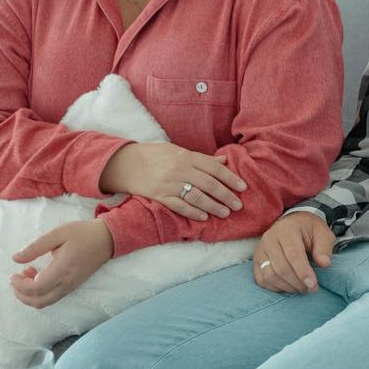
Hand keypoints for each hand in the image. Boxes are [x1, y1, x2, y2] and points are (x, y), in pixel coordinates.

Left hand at [10, 220, 113, 308]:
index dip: (20, 285)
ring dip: (30, 294)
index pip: (37, 288)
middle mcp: (67, 282)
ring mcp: (71, 286)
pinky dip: (40, 292)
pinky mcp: (73, 285)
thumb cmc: (83, 233)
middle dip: (21, 295)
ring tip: (26, 274)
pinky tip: (37, 276)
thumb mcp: (58, 233)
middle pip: (40, 302)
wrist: (107, 239)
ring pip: (46, 302)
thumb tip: (16, 259)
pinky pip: (53, 297)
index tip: (13, 273)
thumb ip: (36, 247)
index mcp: (63, 269)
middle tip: (14, 279)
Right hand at [100, 141, 245, 220]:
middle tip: (238, 205)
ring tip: (225, 213)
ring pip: (197, 197)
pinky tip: (204, 217)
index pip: (214, 168)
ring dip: (213, 206)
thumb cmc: (156, 156)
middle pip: (209, 184)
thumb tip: (224, 161)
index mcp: (186, 156)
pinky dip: (193, 212)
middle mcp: (179, 170)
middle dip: (226, 196)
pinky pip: (179, 206)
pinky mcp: (159, 196)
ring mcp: (169, 184)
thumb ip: (202, 159)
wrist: (126, 163)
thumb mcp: (178, 151)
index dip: (230, 178)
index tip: (243, 188)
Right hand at [253, 211, 335, 292]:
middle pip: (281, 268)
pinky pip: (262, 280)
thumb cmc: (310, 231)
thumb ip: (324, 248)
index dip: (303, 272)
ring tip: (302, 288)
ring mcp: (260, 250)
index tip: (313, 285)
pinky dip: (276, 288)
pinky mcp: (256, 261)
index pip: (293, 255)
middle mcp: (269, 238)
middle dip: (298, 283)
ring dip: (288, 287)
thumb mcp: (323, 234)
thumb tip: (324, 263)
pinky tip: (290, 286)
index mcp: (287, 229)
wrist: (294, 225)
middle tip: (311, 288)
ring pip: (270, 276)